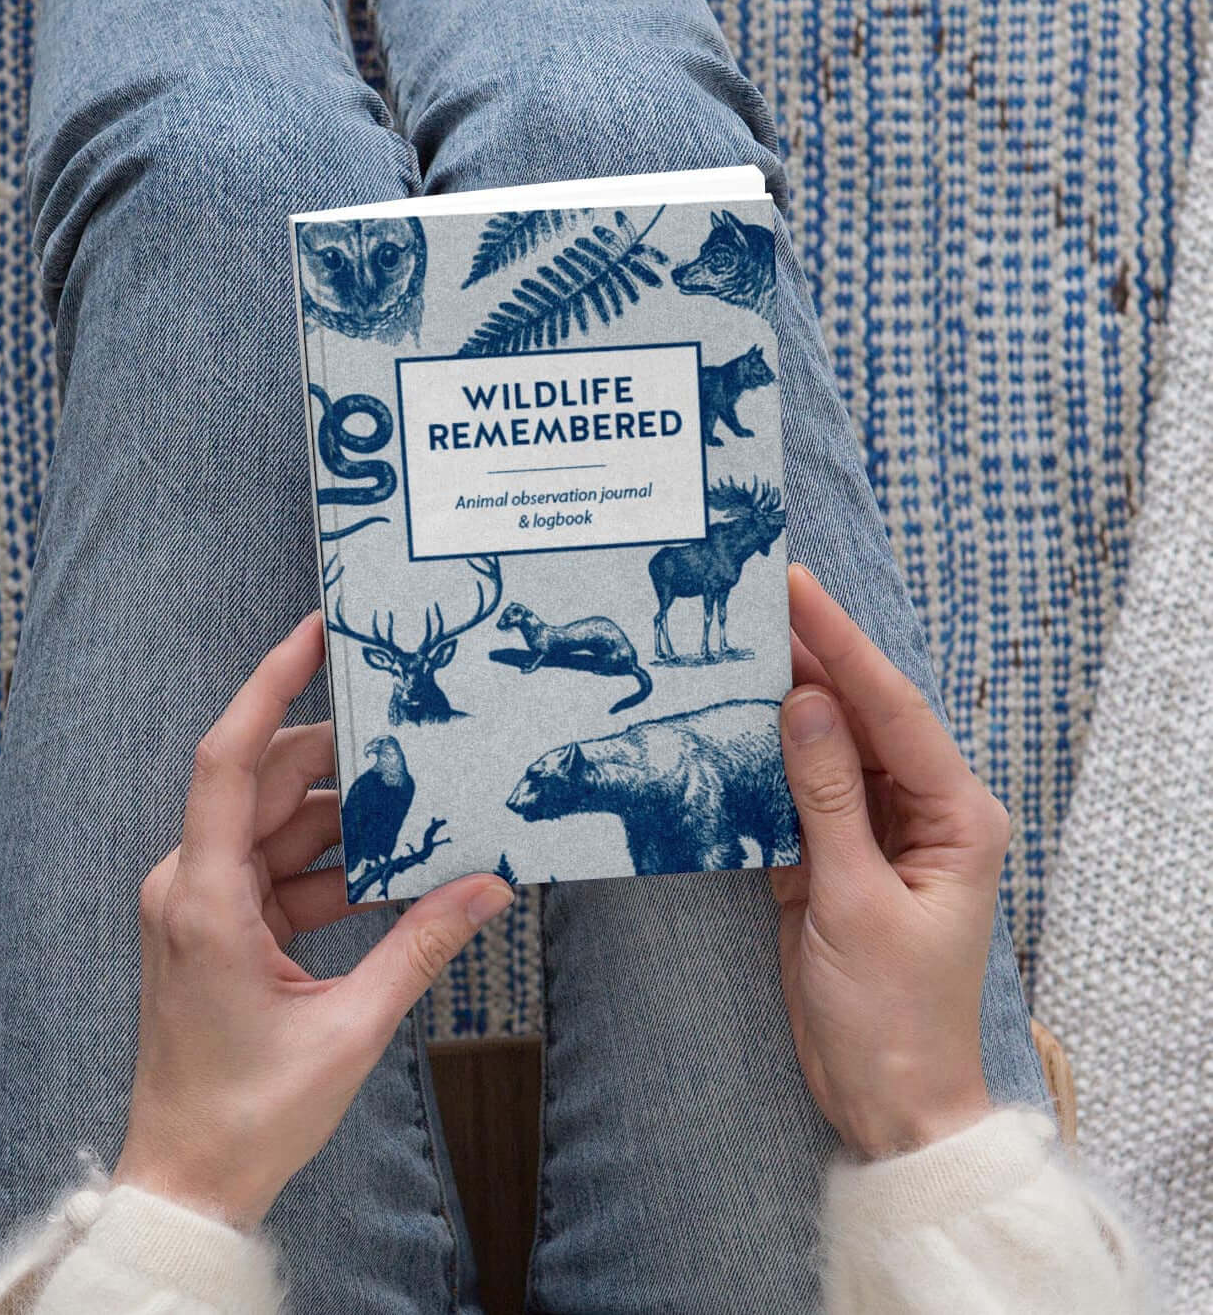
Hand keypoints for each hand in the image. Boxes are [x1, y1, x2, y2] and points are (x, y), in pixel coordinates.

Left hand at [112, 611, 513, 1228]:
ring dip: (348, 824)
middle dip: (343, 764)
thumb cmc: (248, 1113)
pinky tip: (396, 878)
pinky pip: (283, 871)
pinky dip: (336, 869)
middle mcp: (190, 886)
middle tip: (417, 743)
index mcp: (203, 899)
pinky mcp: (219, 927)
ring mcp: (202, 905)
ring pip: (280, 828)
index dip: (270, 685)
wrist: (190, 1182)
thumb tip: (491, 887)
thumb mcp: (351, 1026)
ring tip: (423, 816)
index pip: (228, 759)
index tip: (314, 632)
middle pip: (268, 785)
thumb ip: (422, 945)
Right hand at [773, 565, 1003, 1158]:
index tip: (797, 589)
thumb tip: (804, 703)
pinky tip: (730, 724)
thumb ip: (827, 797)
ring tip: (739, 644)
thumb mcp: (854, 901)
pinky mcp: (833, 856)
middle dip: (814, 659)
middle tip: (761, 598)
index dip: (843, 645)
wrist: (884, 1097)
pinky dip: (765, 761)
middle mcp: (921, 810)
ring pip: (828, 748)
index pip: (894, 710)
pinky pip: (799, 791)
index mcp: (955, 815)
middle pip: (863, 717)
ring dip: (785, 703)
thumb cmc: (891, 1013)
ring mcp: (874, 831)